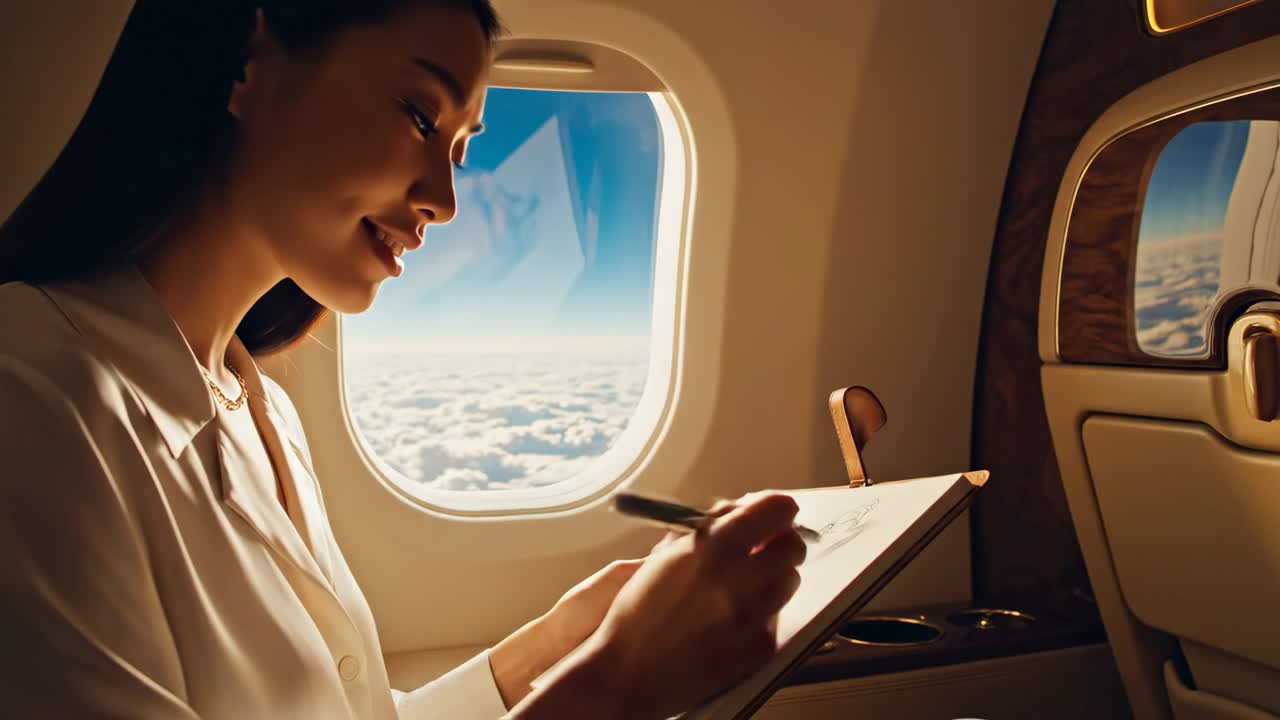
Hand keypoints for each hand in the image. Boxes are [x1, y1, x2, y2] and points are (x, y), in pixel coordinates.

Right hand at [534, 493, 806, 718]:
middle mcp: (739, 579)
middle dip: (780, 544)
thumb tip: (738, 512)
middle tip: (766, 549)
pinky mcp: (759, 648)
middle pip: (792, 547)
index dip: (776, 510)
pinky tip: (733, 622)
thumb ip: (706, 532)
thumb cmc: (637, 613)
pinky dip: (761, 616)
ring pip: (789, 582)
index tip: (774, 514)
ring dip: (773, 578)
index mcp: (713, 548)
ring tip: (747, 588)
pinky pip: (775, 620)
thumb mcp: (665, 558)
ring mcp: (752, 616)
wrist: (625, 673)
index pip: (775, 511)